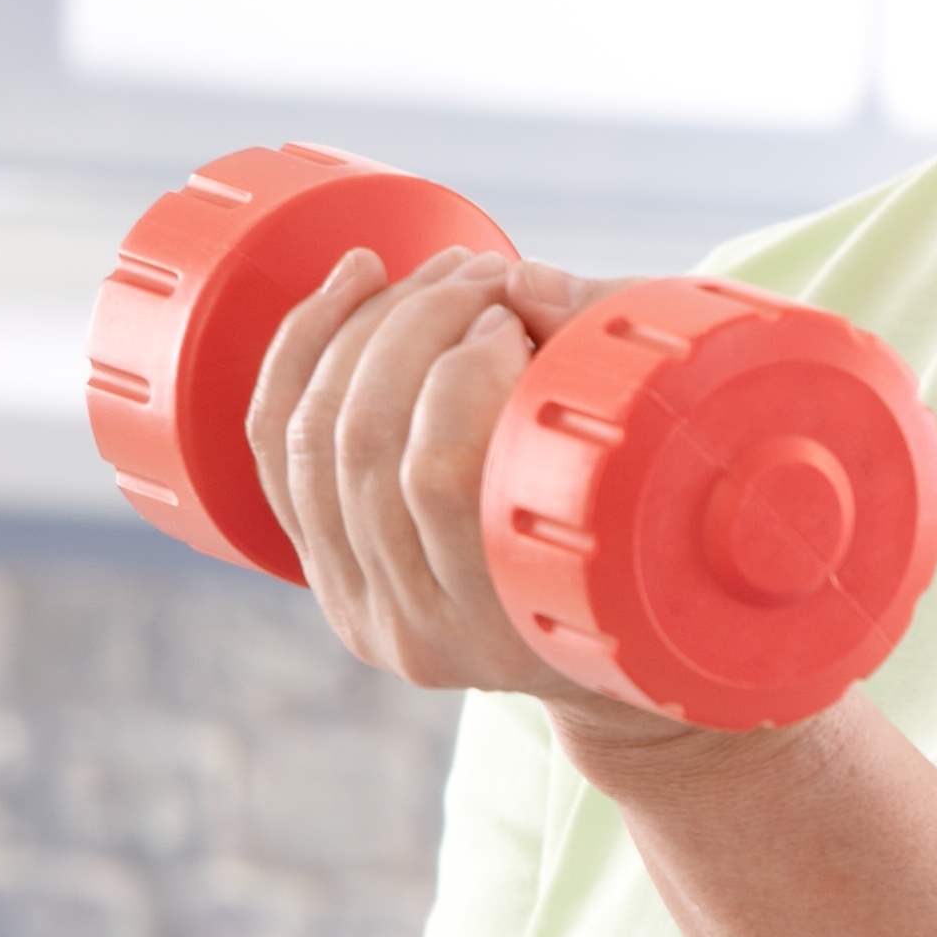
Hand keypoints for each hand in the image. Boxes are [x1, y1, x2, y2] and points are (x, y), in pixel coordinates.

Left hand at [237, 247, 677, 754]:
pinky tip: (348, 286)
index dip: (464, 370)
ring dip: (365, 326)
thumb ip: (613, 386)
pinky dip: (298, 351)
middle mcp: (413, 628)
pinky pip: (273, 446)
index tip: (519, 316)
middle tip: (482, 273)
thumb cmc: (660, 564)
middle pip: (360, 444)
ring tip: (438, 272)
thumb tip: (529, 283)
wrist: (618, 664)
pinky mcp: (320, 566)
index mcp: (503, 628)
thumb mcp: (664, 495)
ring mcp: (354, 602)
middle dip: (414, 324)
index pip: (439, 477)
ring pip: (308, 438)